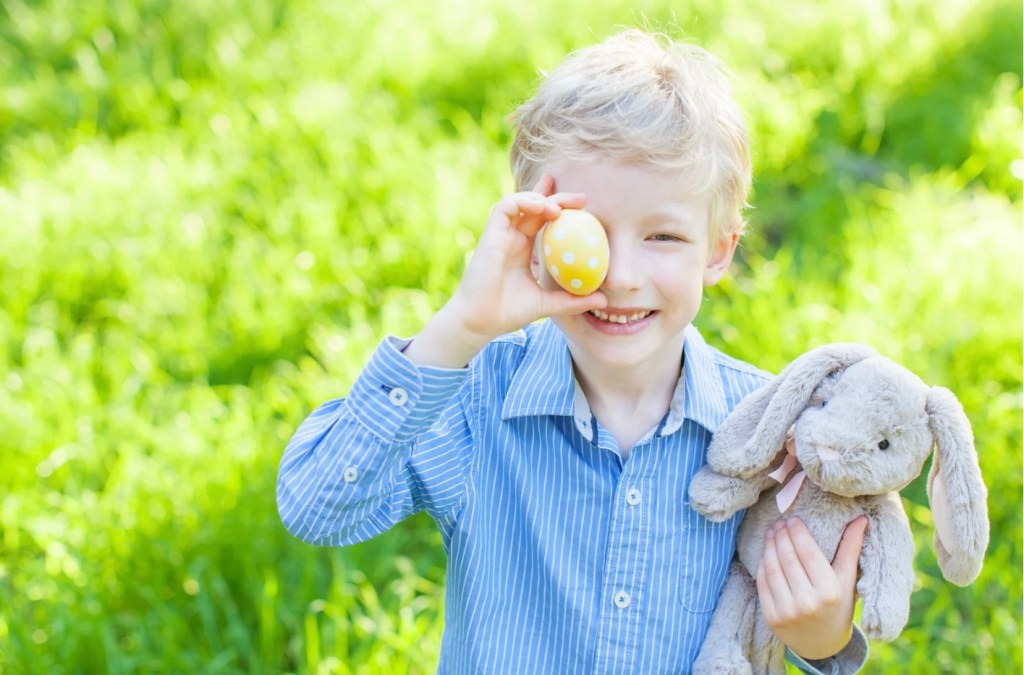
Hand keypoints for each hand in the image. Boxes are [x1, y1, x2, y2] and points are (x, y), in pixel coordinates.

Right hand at [407, 175, 607, 367]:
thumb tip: (604, 301)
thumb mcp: (548, 304)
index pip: (543, 220)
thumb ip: (573, 300)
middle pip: (535, 207)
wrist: (481, 321)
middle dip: (558, 197)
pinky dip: (523, 201)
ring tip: (560, 207)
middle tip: (582, 198)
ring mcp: (500, 234)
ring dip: (541, 198)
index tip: (584, 205)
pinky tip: (541, 207)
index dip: (560, 206)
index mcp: (523, 249)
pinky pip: (505, 207)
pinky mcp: (490, 234)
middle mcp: (512, 238)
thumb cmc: (508, 313)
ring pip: (520, 201)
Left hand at [756, 516, 867, 659]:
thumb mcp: (848, 580)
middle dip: (781, 535)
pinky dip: (762, 564)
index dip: (797, 532)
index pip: (807, 552)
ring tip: (772, 533)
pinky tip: (766, 552)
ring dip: (769, 546)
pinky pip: (762, 583)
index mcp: (829, 591)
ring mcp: (787, 611)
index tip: (792, 519)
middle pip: (787, 557)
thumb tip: (861, 518)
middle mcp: (807, 602)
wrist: (822, 645)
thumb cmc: (838, 607)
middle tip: (779, 522)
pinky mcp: (771, 618)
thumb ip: (851, 548)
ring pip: (772, 568)